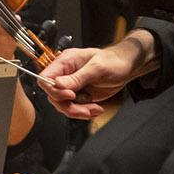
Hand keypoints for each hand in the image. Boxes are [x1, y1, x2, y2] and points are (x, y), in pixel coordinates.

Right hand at [36, 30, 155, 119]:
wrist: (126, 67)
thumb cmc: (114, 61)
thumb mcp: (97, 68)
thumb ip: (77, 77)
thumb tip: (58, 84)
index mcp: (66, 62)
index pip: (46, 77)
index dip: (54, 89)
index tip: (70, 95)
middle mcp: (66, 74)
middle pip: (53, 95)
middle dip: (69, 105)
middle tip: (85, 109)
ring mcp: (72, 86)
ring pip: (63, 105)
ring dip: (78, 111)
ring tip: (94, 110)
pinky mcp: (79, 95)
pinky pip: (74, 108)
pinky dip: (84, 112)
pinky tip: (96, 109)